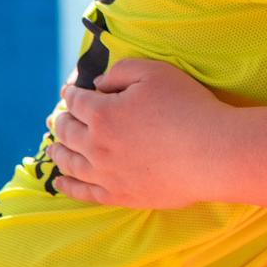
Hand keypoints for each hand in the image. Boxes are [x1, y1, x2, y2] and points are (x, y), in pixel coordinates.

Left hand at [49, 57, 227, 208]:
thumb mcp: (155, 73)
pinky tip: (60, 181)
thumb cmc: (187, 107)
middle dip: (61, 121)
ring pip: (69, 162)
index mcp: (103, 113)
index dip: (70, 93)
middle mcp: (96, 145)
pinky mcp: (119, 194)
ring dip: (58, 151)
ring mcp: (106, 174)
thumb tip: (98, 84)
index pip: (76, 101)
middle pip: (67, 132)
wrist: (212, 152)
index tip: (69, 90)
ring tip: (54, 146)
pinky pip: (83, 192)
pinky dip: (67, 185)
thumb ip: (121, 71)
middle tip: (59, 117)